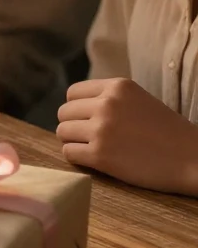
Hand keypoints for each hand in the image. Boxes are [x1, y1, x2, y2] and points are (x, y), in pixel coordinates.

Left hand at [58, 79, 197, 195]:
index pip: (72, 93)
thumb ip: (109, 99)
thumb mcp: (139, 100)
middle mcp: (106, 104)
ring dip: (74, 142)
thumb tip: (74, 107)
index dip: (77, 108)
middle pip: (64, 113)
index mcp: (117, 86)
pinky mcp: (100, 155)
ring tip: (93, 148)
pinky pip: (69, 153)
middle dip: (73, 125)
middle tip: (90, 138)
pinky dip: (77, 158)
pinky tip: (94, 160)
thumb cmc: (168, 132)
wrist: (193, 159)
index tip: (88, 120)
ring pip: (63, 132)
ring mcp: (102, 129)